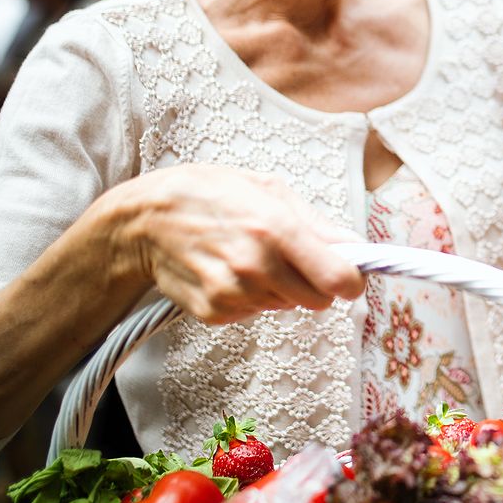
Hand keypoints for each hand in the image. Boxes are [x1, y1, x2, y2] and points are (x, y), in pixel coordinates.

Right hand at [111, 165, 365, 323]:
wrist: (145, 219)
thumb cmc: (210, 194)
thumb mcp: (269, 190)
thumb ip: (319, 224)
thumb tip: (357, 249)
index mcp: (278, 230)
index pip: (339, 280)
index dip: (351, 280)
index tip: (349, 275)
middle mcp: (257, 267)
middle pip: (318, 300)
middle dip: (314, 282)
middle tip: (290, 257)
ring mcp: (234, 294)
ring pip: (286, 306)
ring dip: (278, 287)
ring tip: (249, 256)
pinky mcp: (215, 313)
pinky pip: (254, 312)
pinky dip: (249, 297)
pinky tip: (228, 270)